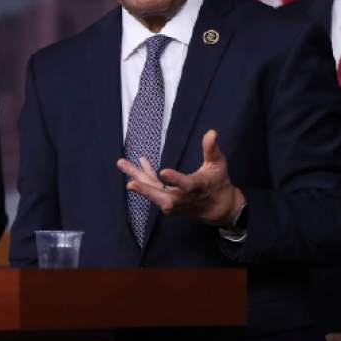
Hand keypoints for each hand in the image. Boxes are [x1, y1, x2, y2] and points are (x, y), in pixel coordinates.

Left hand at [118, 129, 243, 225]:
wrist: (216, 208)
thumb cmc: (218, 183)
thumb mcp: (218, 165)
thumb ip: (212, 149)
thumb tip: (211, 132)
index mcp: (198, 188)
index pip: (186, 185)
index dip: (175, 179)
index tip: (163, 172)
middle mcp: (183, 198)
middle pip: (163, 196)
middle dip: (146, 190)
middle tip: (131, 184)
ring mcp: (174, 202)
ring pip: (153, 192)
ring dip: (137, 179)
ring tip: (122, 164)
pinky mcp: (167, 201)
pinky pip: (153, 188)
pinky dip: (144, 176)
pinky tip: (139, 162)